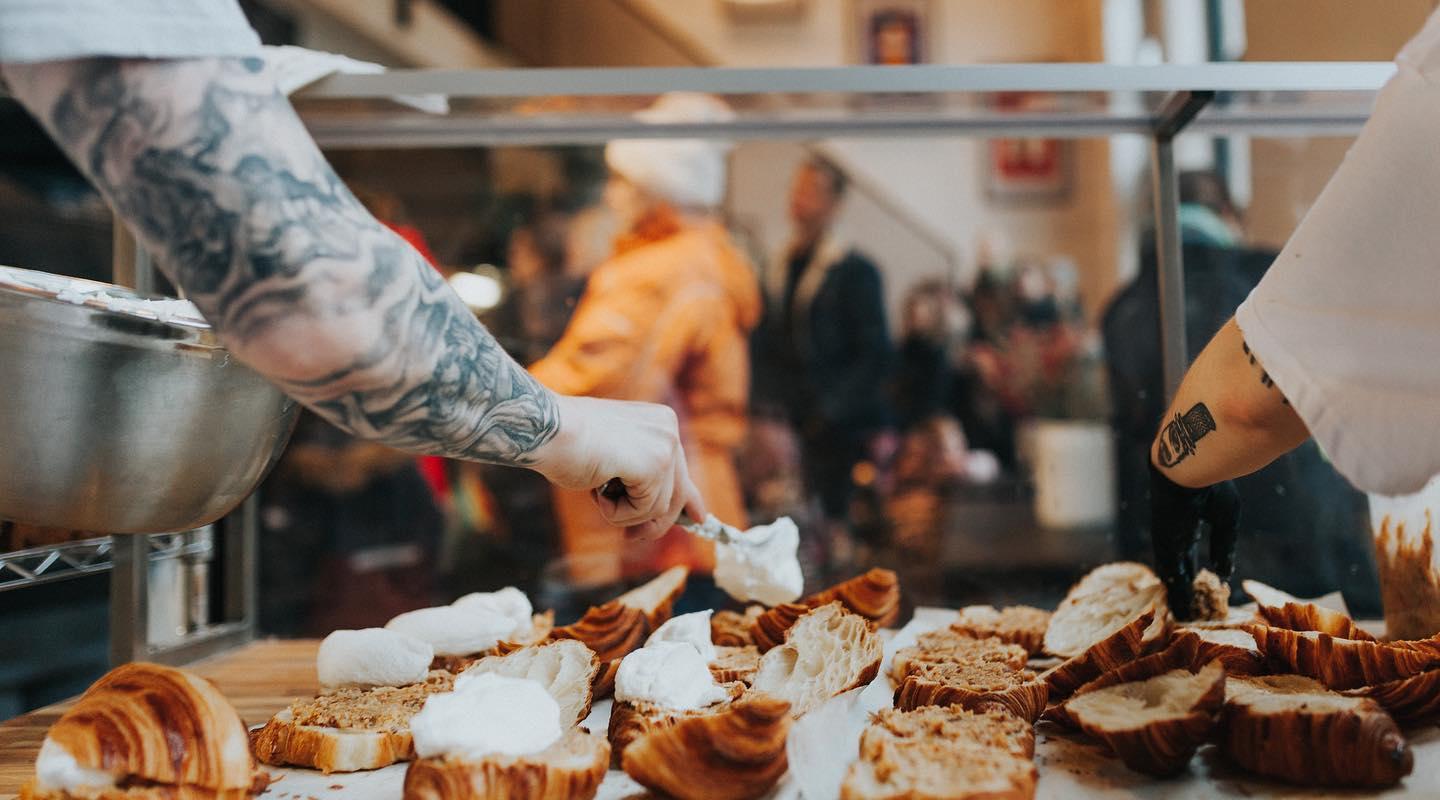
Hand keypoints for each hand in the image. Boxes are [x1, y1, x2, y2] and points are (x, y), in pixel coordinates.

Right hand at [530, 394, 706, 540]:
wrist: (545, 428)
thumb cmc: (567, 443)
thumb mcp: (614, 456)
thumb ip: (641, 474)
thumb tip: (663, 509)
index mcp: (660, 421)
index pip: (682, 469)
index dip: (689, 499)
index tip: (699, 519)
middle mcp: (669, 430)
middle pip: (676, 493)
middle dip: (656, 521)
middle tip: (632, 537)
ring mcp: (665, 446)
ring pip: (658, 507)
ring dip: (624, 512)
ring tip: (598, 491)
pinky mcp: (654, 465)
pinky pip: (644, 510)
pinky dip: (617, 512)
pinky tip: (598, 489)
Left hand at [1149, 461, 1239, 618]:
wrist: (1188, 467)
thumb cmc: (1210, 485)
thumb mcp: (1225, 519)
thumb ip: (1223, 546)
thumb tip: (1223, 573)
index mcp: (1187, 524)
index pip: (1189, 554)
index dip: (1195, 572)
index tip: (1202, 586)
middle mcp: (1174, 536)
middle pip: (1179, 569)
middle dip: (1186, 589)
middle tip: (1192, 609)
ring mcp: (1167, 542)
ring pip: (1173, 576)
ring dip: (1181, 597)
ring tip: (1187, 617)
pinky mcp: (1165, 547)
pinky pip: (1172, 577)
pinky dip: (1178, 595)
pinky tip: (1183, 611)